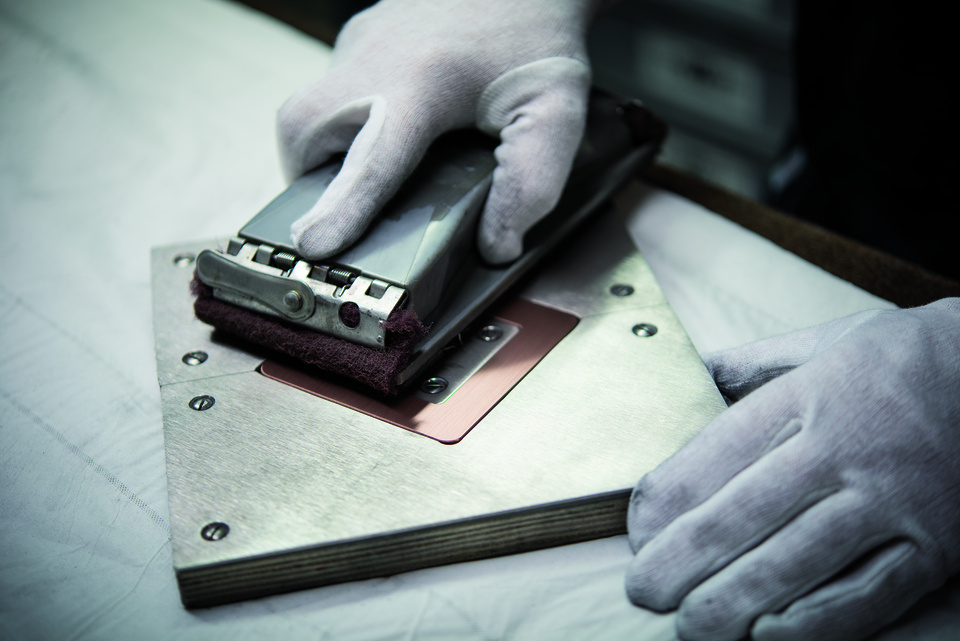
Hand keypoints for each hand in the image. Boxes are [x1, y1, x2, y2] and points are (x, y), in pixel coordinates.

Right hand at [277, 0, 599, 263]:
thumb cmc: (538, 39)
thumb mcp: (554, 112)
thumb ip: (531, 181)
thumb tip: (495, 244)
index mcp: (424, 81)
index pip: (373, 157)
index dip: (342, 209)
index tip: (315, 247)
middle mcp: (377, 58)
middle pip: (304, 129)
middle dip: (308, 185)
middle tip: (333, 223)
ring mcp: (360, 42)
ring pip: (305, 111)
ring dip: (318, 159)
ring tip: (355, 189)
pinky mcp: (358, 38)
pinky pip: (328, 92)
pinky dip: (339, 128)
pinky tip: (379, 139)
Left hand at [626, 298, 959, 640]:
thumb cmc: (908, 358)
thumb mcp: (829, 341)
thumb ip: (757, 363)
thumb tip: (695, 376)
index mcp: (812, 393)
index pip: (719, 451)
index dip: (667, 498)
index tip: (637, 529)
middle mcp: (848, 448)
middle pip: (746, 514)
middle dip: (683, 560)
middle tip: (644, 590)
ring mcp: (895, 501)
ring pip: (798, 561)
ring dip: (734, 601)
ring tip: (690, 625)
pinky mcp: (937, 546)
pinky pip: (870, 594)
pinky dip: (816, 622)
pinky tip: (768, 637)